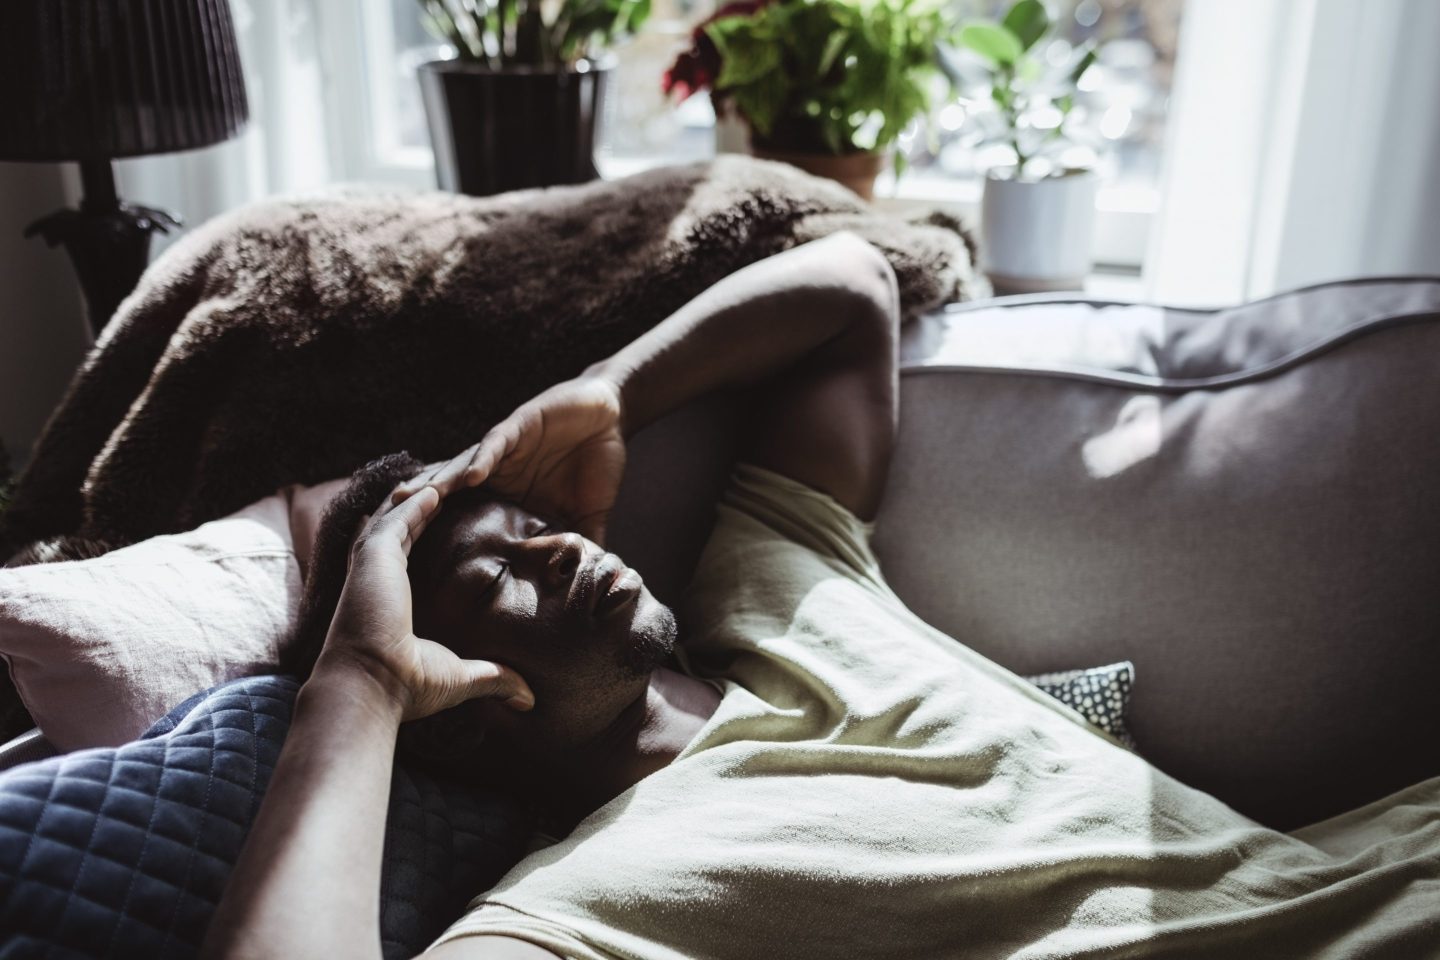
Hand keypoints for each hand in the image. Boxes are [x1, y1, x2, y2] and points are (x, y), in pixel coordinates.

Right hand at [318, 483, 533, 721]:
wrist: (371, 687)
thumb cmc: (407, 688)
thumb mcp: (460, 677)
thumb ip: (494, 678)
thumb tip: (529, 699)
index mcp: (388, 593)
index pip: (408, 548)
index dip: (426, 529)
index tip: (451, 514)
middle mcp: (376, 572)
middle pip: (403, 521)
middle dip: (427, 502)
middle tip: (456, 482)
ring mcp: (372, 559)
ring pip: (402, 509)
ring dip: (428, 492)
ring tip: (455, 471)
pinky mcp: (375, 551)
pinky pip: (402, 510)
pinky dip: (423, 495)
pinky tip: (445, 483)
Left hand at [394, 375, 625, 544]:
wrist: (612, 415)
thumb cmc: (596, 463)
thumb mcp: (589, 514)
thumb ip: (581, 543)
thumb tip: (586, 585)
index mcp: (508, 494)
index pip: (468, 516)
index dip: (441, 533)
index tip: (414, 560)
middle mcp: (497, 471)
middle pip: (451, 491)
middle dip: (422, 507)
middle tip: (388, 527)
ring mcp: (505, 448)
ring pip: (465, 466)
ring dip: (442, 481)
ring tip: (415, 497)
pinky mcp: (519, 425)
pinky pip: (496, 443)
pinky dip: (483, 457)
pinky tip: (471, 473)